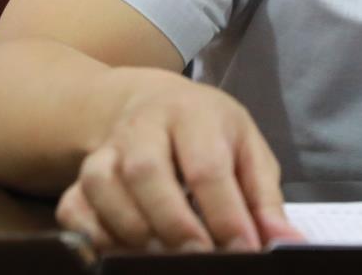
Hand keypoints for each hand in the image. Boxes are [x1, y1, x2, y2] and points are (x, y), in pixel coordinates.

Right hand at [54, 67, 301, 253]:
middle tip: (200, 257)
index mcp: (194, 114)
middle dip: (175, 224)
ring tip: (165, 256)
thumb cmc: (207, 132)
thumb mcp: (246, 148)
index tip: (243, 250)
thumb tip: (286, 240)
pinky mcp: (80, 175)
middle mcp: (144, 126)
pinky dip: (96, 236)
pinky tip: (126, 249)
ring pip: (103, 187)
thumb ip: (264, 197)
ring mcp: (107, 149)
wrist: (147, 104)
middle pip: (146, 172)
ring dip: (134, 231)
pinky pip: (74, 208)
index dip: (225, 215)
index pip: (207, 166)